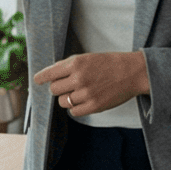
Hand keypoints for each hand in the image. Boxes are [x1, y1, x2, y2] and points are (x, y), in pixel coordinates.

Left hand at [33, 51, 149, 116]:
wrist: (133, 72)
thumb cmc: (109, 63)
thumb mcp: (87, 57)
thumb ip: (68, 65)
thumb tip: (49, 75)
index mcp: (76, 63)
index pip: (50, 73)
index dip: (41, 78)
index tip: (37, 80)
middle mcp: (79, 78)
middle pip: (54, 89)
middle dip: (58, 88)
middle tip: (69, 86)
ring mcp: (86, 93)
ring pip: (63, 102)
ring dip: (67, 99)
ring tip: (79, 93)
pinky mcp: (94, 106)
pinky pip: (74, 112)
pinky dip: (76, 108)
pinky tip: (84, 101)